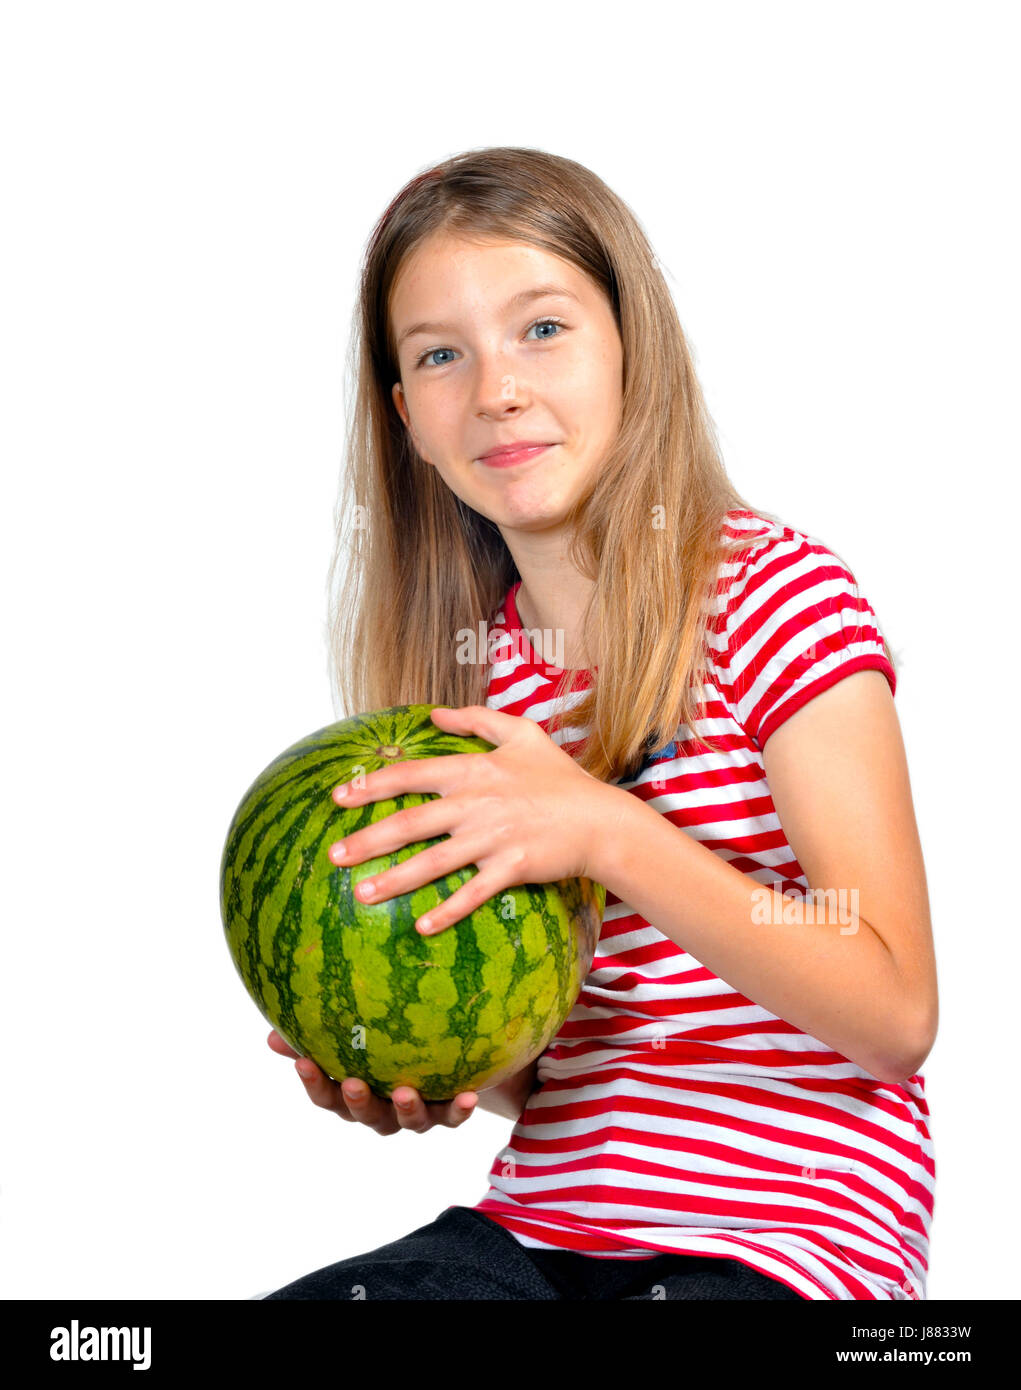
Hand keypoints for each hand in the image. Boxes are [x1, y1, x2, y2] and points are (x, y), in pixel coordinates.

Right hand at [266, 1030, 477, 1133]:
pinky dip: (458, 1109)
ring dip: (406, 1109)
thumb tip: (271, 1034)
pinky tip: (468, 1095)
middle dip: (358, 1102)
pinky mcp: (445, 1111)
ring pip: (407, 1122)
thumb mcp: (351, 1040)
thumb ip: (315, 1036)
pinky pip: (452, 1114)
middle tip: (353, 1084)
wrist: (444, 1063)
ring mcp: (414, 1114)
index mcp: (354, 1095)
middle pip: (365, 1115)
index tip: (304, 1062)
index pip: (326, 1096)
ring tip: (405, 1093)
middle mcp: (382, 1110)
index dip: (314, 1083)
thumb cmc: (382, 1047)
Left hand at [327, 704, 615, 936]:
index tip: (340, 796)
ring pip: (433, 861)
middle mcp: (476, 804)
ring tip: (362, 894)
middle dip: (368, 840)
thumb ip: (476, 719)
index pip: (411, 776)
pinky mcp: (512, 867)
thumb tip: (434, 714)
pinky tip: (421, 925)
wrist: (601, 820)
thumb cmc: (560, 778)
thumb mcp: (522, 734)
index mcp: (473, 771)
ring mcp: (493, 837)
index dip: (372, 785)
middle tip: (334, 855)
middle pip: (410, 823)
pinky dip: (448, 910)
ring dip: (394, 880)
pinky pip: (473, 892)